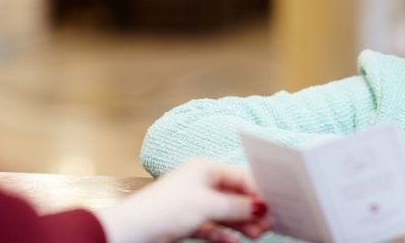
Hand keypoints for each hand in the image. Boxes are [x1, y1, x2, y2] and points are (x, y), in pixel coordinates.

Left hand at [97, 158, 269, 242]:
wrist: (131, 232)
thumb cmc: (164, 209)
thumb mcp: (207, 206)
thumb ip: (237, 207)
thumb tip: (262, 207)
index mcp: (205, 168)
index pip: (240, 176)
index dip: (258, 191)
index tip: (274, 205)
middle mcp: (200, 182)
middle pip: (234, 195)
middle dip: (251, 210)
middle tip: (267, 223)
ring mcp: (193, 202)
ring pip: (225, 212)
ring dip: (241, 224)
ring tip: (256, 234)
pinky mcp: (187, 221)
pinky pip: (212, 227)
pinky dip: (224, 234)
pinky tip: (234, 241)